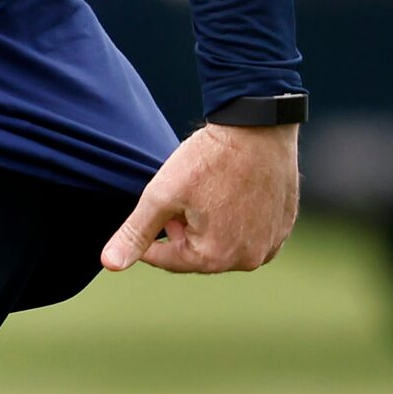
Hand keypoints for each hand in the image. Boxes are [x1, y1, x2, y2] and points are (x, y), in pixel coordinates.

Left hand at [101, 123, 299, 273]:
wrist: (257, 129)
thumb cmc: (207, 161)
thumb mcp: (161, 196)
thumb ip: (136, 233)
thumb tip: (110, 264)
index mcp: (217, 257)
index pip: (168, 260)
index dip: (149, 238)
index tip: (146, 214)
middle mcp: (250, 259)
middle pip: (197, 254)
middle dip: (180, 230)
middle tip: (178, 197)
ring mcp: (271, 243)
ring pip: (222, 243)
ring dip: (205, 226)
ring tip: (202, 193)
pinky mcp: (282, 226)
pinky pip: (247, 232)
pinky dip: (231, 219)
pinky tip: (225, 192)